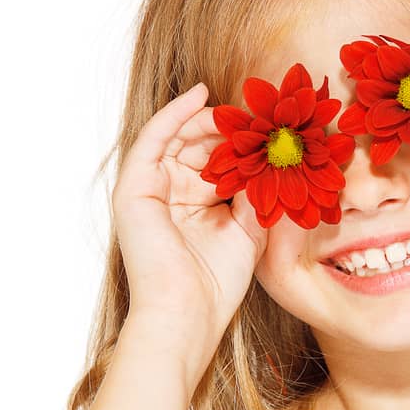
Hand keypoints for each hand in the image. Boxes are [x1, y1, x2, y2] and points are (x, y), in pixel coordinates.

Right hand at [111, 83, 268, 359]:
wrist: (186, 313)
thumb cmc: (217, 284)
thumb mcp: (249, 231)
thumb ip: (257, 194)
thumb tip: (275, 156)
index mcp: (193, 207)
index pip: (216, 162)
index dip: (242, 144)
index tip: (272, 128)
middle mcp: (169, 195)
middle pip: (198, 145)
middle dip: (228, 128)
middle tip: (259, 113)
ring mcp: (148, 189)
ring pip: (178, 136)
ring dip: (208, 118)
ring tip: (238, 108)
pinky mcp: (134, 186)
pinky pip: (155, 136)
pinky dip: (176, 113)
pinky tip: (201, 95)